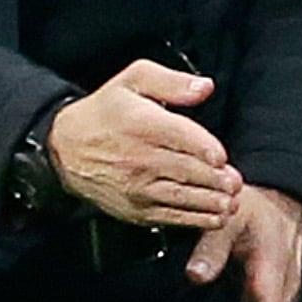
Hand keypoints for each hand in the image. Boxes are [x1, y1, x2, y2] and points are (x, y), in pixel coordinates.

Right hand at [47, 59, 240, 229]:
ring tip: (231, 203)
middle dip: (216, 180)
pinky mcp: (135, 208)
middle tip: (235, 183)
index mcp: (142, 124)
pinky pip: (170, 216)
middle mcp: (139, 157)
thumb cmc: (104, 112)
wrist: (65, 148)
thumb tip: (204, 87)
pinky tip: (214, 217)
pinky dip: (195, 219)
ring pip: (181, 196)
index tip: (222, 157)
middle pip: (187, 170)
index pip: (181, 138)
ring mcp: (137, 186)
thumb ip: (171, 82)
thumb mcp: (132, 81)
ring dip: (210, 203)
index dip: (206, 149)